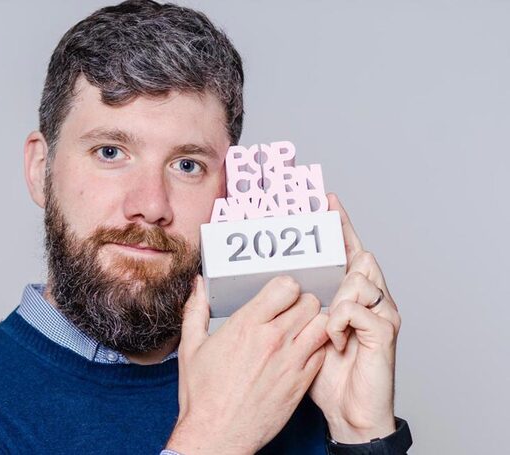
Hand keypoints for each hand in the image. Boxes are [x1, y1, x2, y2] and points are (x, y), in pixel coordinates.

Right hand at [166, 275, 328, 454]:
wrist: (217, 435)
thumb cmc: (203, 395)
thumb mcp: (192, 347)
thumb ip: (195, 311)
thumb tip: (198, 286)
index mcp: (246, 326)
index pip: (286, 286)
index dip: (285, 287)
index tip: (278, 295)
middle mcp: (273, 340)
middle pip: (309, 302)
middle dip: (302, 302)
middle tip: (291, 312)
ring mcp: (291, 361)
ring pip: (323, 325)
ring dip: (314, 323)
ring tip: (302, 329)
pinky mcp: (301, 382)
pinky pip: (324, 353)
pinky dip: (318, 348)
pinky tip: (303, 352)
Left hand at [308, 193, 401, 442]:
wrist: (349, 414)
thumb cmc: (325, 375)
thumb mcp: (301, 334)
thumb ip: (289, 307)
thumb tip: (252, 283)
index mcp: (348, 297)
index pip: (345, 252)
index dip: (338, 226)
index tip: (326, 200)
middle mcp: (369, 300)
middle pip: (359, 256)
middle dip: (342, 242)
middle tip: (323, 223)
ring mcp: (381, 315)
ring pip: (362, 277)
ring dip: (339, 290)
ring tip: (327, 315)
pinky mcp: (384, 334)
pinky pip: (360, 310)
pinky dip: (341, 319)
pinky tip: (335, 338)